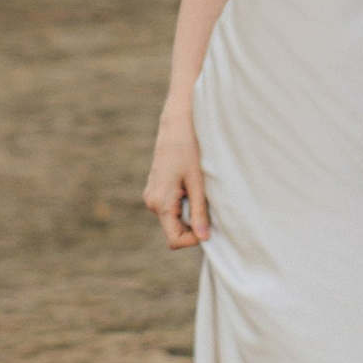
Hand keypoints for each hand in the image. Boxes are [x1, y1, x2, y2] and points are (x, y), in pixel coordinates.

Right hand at [144, 119, 210, 249]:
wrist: (177, 123)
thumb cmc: (190, 148)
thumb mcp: (198, 182)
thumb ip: (200, 211)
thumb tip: (204, 237)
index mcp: (161, 202)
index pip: (174, 239)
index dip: (193, 240)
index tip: (210, 226)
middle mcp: (152, 202)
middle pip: (174, 230)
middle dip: (193, 225)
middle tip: (210, 206)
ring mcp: (152, 195)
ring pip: (174, 218)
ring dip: (190, 213)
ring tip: (202, 192)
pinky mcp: (156, 188)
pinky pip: (171, 207)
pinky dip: (185, 204)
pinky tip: (194, 185)